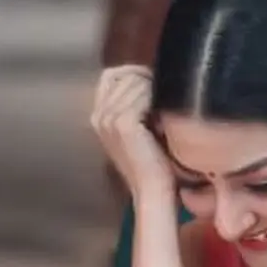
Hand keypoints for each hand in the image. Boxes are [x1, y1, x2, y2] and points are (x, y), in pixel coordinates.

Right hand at [90, 66, 173, 200]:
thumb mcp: (140, 131)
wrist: (153, 193)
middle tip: (166, 100)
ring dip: (156, 92)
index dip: (135, 74)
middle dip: (148, 81)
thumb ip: (137, 107)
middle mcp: (99, 115)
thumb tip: (152, 79)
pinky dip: (159, 101)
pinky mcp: (122, 123)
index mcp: (99, 116)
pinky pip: (143, 93)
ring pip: (135, 81)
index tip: (156, 87)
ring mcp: (108, 118)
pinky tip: (166, 120)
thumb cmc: (154, 166)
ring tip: (167, 113)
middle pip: (124, 74)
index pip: (111, 75)